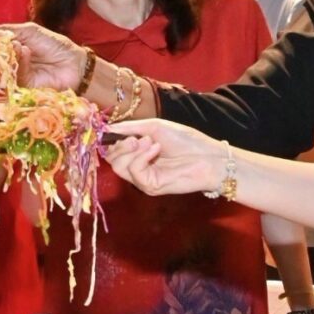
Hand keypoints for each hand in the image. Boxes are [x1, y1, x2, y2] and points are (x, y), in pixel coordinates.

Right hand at [1, 21, 89, 91]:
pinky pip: (15, 75)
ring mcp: (16, 74)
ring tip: (14, 44)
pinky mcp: (23, 85)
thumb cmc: (55, 45)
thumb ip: (8, 31)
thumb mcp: (30, 31)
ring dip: (6, 55)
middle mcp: (11, 61)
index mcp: (11, 47)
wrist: (74, 65)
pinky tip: (25, 51)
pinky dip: (19, 61)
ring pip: (2, 67)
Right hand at [103, 119, 232, 197]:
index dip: (110, 140)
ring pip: (118, 166)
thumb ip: (129, 128)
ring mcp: (143, 179)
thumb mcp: (154, 127)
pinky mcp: (149, 186)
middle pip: (111, 159)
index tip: (115, 131)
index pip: (112, 150)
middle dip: (120, 145)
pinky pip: (134, 171)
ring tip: (150, 141)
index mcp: (138, 153)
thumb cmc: (185, 140)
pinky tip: (156, 150)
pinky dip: (142, 157)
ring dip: (131, 150)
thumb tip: (106, 127)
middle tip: (137, 138)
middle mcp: (137, 167)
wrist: (207, 156)